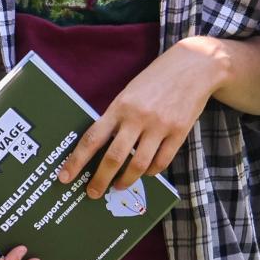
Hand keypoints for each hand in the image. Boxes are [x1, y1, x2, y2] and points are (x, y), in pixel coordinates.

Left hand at [63, 38, 223, 197]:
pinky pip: (162, 162)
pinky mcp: (179, 132)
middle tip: (93, 193)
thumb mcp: (129, 93)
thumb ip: (117, 118)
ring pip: (139, 164)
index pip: (92, 138)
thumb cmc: (155, 80)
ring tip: (119, 185)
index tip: (65, 177)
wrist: (193, 66)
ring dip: (126, 180)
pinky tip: (144, 173)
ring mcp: (160, 126)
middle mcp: (138, 117)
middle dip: (101, 180)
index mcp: (120, 106)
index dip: (77, 160)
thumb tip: (101, 148)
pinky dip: (150, 172)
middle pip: (114, 157)